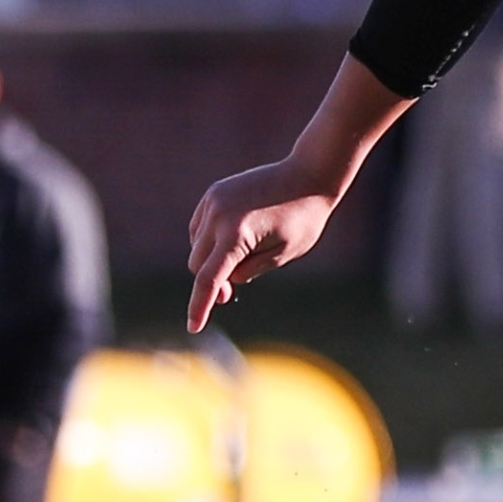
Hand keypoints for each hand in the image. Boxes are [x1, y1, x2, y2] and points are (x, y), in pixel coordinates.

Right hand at [186, 161, 338, 333]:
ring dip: (210, 260)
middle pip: (198, 264)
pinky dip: (208, 241)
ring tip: (244, 259)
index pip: (209, 279)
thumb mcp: (282, 254)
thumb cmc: (303, 219)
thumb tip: (223, 281)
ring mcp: (213, 201)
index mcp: (236, 235)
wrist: (309, 174)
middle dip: (210, 282)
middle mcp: (219, 216)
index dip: (200, 306)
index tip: (194, 327)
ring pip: (196, 246)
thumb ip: (249, 271)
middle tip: (231, 295)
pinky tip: (233, 242)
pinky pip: (199, 227)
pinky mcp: (214, 193)